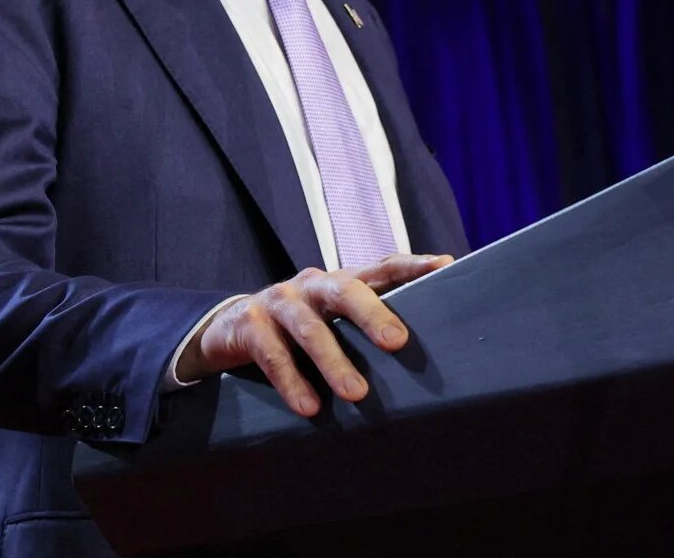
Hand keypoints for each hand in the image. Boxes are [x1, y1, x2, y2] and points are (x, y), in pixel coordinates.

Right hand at [176, 253, 451, 415]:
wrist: (227, 329)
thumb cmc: (297, 331)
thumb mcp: (330, 322)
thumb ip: (364, 327)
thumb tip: (419, 356)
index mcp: (337, 283)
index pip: (379, 268)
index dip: (411, 266)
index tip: (446, 266)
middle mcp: (310, 286)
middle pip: (344, 290)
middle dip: (371, 314)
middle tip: (397, 342)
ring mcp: (278, 302)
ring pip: (309, 328)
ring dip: (333, 361)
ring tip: (356, 393)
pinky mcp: (249, 325)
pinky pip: (272, 355)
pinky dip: (292, 382)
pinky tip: (309, 407)